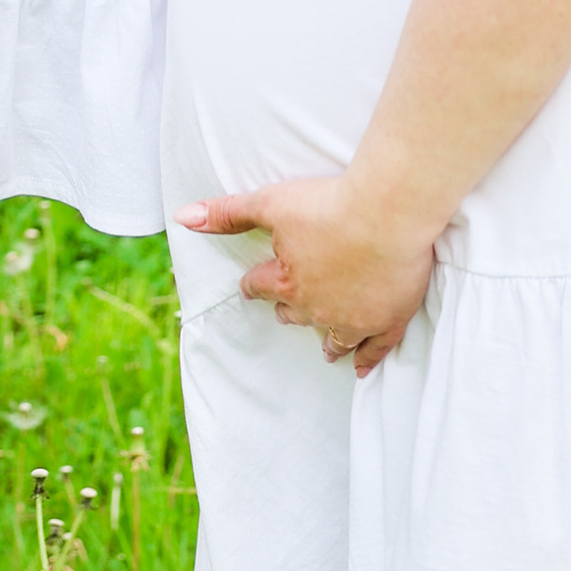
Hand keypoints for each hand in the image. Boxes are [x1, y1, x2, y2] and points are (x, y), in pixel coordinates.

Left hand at [173, 170, 435, 375]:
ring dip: (328, 344)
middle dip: (288, 311)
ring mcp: (354, 319)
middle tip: (286, 311)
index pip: (259, 287)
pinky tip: (360, 368)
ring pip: (336, 339)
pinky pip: (376, 349)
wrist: (388, 212)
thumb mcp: (270, 202)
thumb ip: (227, 214)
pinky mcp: (388, 320)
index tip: (252, 285)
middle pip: (294, 314)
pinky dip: (367, 360)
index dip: (254, 284)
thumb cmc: (329, 204)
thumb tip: (182, 217)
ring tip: (326, 350)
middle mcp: (315, 307)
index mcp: (286, 282)